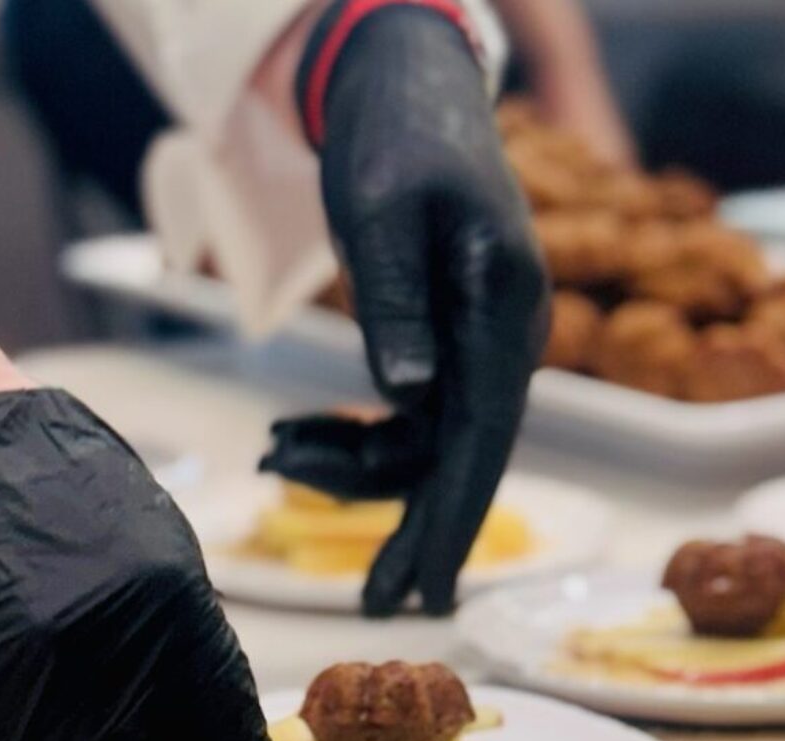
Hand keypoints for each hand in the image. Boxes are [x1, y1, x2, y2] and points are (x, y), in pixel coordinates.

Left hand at [265, 1, 548, 617]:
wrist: (404, 92)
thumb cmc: (393, 143)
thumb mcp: (380, 216)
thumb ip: (397, 307)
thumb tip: (408, 397)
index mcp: (503, 308)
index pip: (485, 434)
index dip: (455, 518)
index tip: (429, 590)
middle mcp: (506, 336)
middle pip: (465, 456)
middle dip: (415, 528)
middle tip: (374, 604)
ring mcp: (481, 343)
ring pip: (428, 440)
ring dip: (357, 467)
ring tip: (277, 461)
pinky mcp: (451, 344)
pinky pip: (413, 413)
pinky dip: (357, 436)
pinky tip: (295, 440)